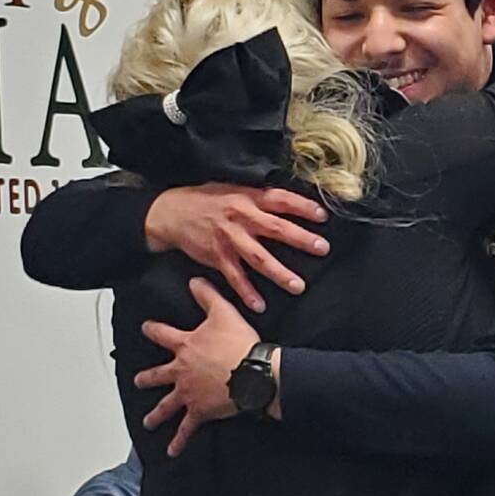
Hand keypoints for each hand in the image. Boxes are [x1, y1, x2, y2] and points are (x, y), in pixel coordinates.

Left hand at [139, 278, 258, 455]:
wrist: (253, 372)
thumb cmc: (240, 343)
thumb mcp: (224, 312)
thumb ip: (207, 295)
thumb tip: (194, 281)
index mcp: (185, 346)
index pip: (162, 334)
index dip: (152, 330)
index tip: (145, 328)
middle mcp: (181, 371)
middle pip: (158, 375)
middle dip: (147, 378)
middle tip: (139, 380)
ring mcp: (188, 393)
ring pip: (166, 405)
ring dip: (156, 414)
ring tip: (148, 421)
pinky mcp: (200, 411)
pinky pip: (186, 429)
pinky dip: (178, 442)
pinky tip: (172, 452)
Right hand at [144, 184, 327, 312]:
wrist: (171, 212)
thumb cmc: (207, 200)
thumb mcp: (233, 189)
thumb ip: (259, 199)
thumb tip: (289, 205)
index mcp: (248, 198)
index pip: (281, 199)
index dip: (303, 207)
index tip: (323, 216)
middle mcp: (241, 217)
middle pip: (276, 229)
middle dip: (301, 239)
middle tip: (322, 249)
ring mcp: (229, 238)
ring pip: (258, 257)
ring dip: (279, 273)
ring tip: (298, 286)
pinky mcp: (216, 256)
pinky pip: (234, 277)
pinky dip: (246, 292)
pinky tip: (260, 305)